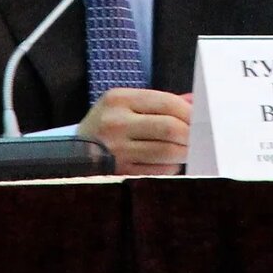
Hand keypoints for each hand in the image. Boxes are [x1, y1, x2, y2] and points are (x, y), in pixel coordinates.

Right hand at [77, 88, 192, 174]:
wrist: (72, 152)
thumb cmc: (107, 124)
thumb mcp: (125, 104)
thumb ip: (159, 102)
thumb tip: (194, 101)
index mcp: (118, 99)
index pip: (166, 102)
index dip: (190, 111)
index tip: (200, 118)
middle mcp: (116, 123)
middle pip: (170, 128)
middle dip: (191, 134)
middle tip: (200, 137)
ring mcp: (117, 151)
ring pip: (167, 152)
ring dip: (184, 152)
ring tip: (187, 149)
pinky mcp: (120, 173)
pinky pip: (158, 171)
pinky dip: (171, 167)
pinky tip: (170, 162)